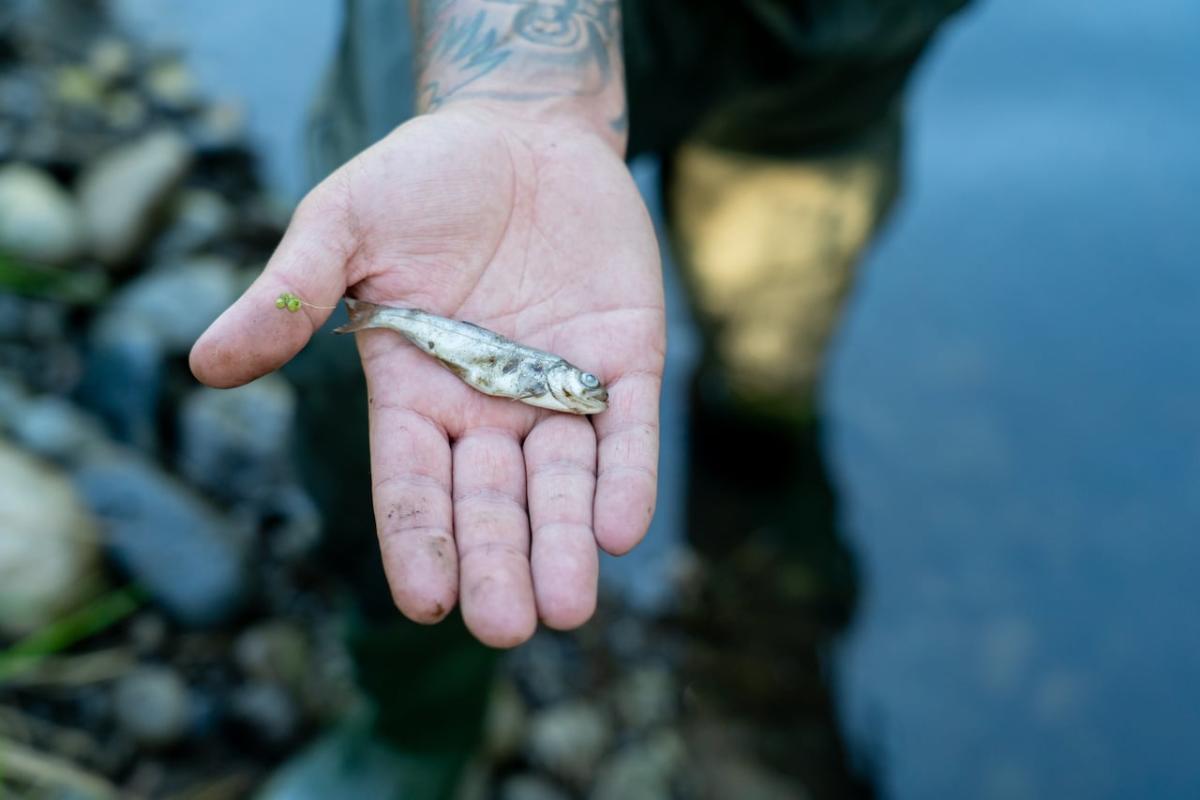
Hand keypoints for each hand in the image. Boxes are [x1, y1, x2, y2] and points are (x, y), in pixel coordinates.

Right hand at [190, 108, 664, 646]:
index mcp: (414, 392)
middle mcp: (487, 407)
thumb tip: (205, 365)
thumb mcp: (343, 224)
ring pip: (562, 483)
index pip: (413, 485)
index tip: (427, 601)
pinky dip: (627, 476)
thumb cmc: (419, 179)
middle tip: (506, 628)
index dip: (420, 540)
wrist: (519, 130)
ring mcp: (558, 387)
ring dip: (566, 542)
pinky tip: (622, 528)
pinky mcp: (624, 359)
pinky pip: (626, 429)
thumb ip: (291, 293)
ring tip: (567, 607)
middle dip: (499, 564)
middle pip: (491, 502)